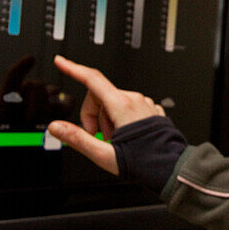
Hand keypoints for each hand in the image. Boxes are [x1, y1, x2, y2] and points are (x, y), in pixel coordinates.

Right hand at [47, 55, 165, 175]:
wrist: (171, 167)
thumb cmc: (144, 162)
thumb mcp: (104, 155)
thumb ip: (78, 139)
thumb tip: (57, 128)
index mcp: (122, 106)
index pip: (92, 79)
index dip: (73, 69)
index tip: (61, 62)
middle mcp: (134, 100)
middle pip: (100, 96)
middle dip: (92, 115)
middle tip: (97, 138)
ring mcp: (144, 104)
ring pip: (114, 102)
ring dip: (107, 120)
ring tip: (115, 141)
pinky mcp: (151, 111)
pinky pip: (129, 108)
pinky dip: (121, 120)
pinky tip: (126, 137)